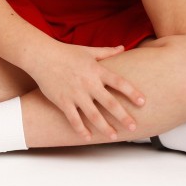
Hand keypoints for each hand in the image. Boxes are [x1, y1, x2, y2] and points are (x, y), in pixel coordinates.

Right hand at [27, 42, 145, 140]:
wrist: (41, 56)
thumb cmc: (65, 52)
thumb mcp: (88, 51)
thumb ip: (107, 52)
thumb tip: (122, 47)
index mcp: (96, 70)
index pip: (119, 82)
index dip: (132, 92)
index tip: (143, 102)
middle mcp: (88, 83)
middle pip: (109, 103)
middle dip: (123, 116)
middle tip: (134, 127)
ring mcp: (75, 94)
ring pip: (93, 115)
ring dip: (104, 128)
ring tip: (114, 136)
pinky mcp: (63, 101)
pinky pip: (73, 119)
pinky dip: (81, 129)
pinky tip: (88, 137)